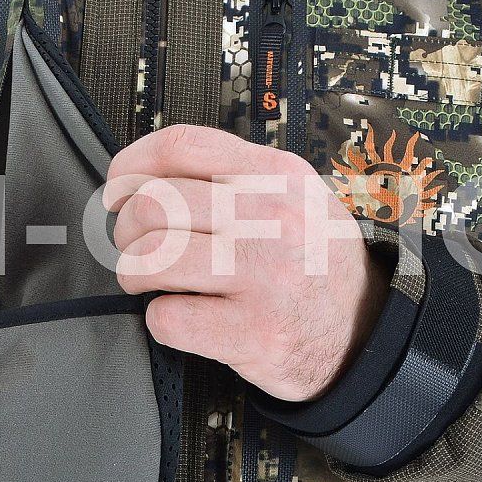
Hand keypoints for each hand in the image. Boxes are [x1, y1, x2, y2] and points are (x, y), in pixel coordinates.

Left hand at [105, 126, 389, 402]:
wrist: (364, 335)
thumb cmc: (316, 263)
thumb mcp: (296, 197)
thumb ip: (235, 177)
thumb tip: (148, 175)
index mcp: (277, 176)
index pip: (182, 147)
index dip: (131, 166)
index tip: (117, 188)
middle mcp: (272, 219)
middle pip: (155, 204)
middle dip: (128, 230)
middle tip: (138, 247)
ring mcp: (264, 276)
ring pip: (152, 258)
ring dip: (136, 273)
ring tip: (150, 281)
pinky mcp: (254, 332)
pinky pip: (169, 318)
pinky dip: (161, 320)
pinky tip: (182, 316)